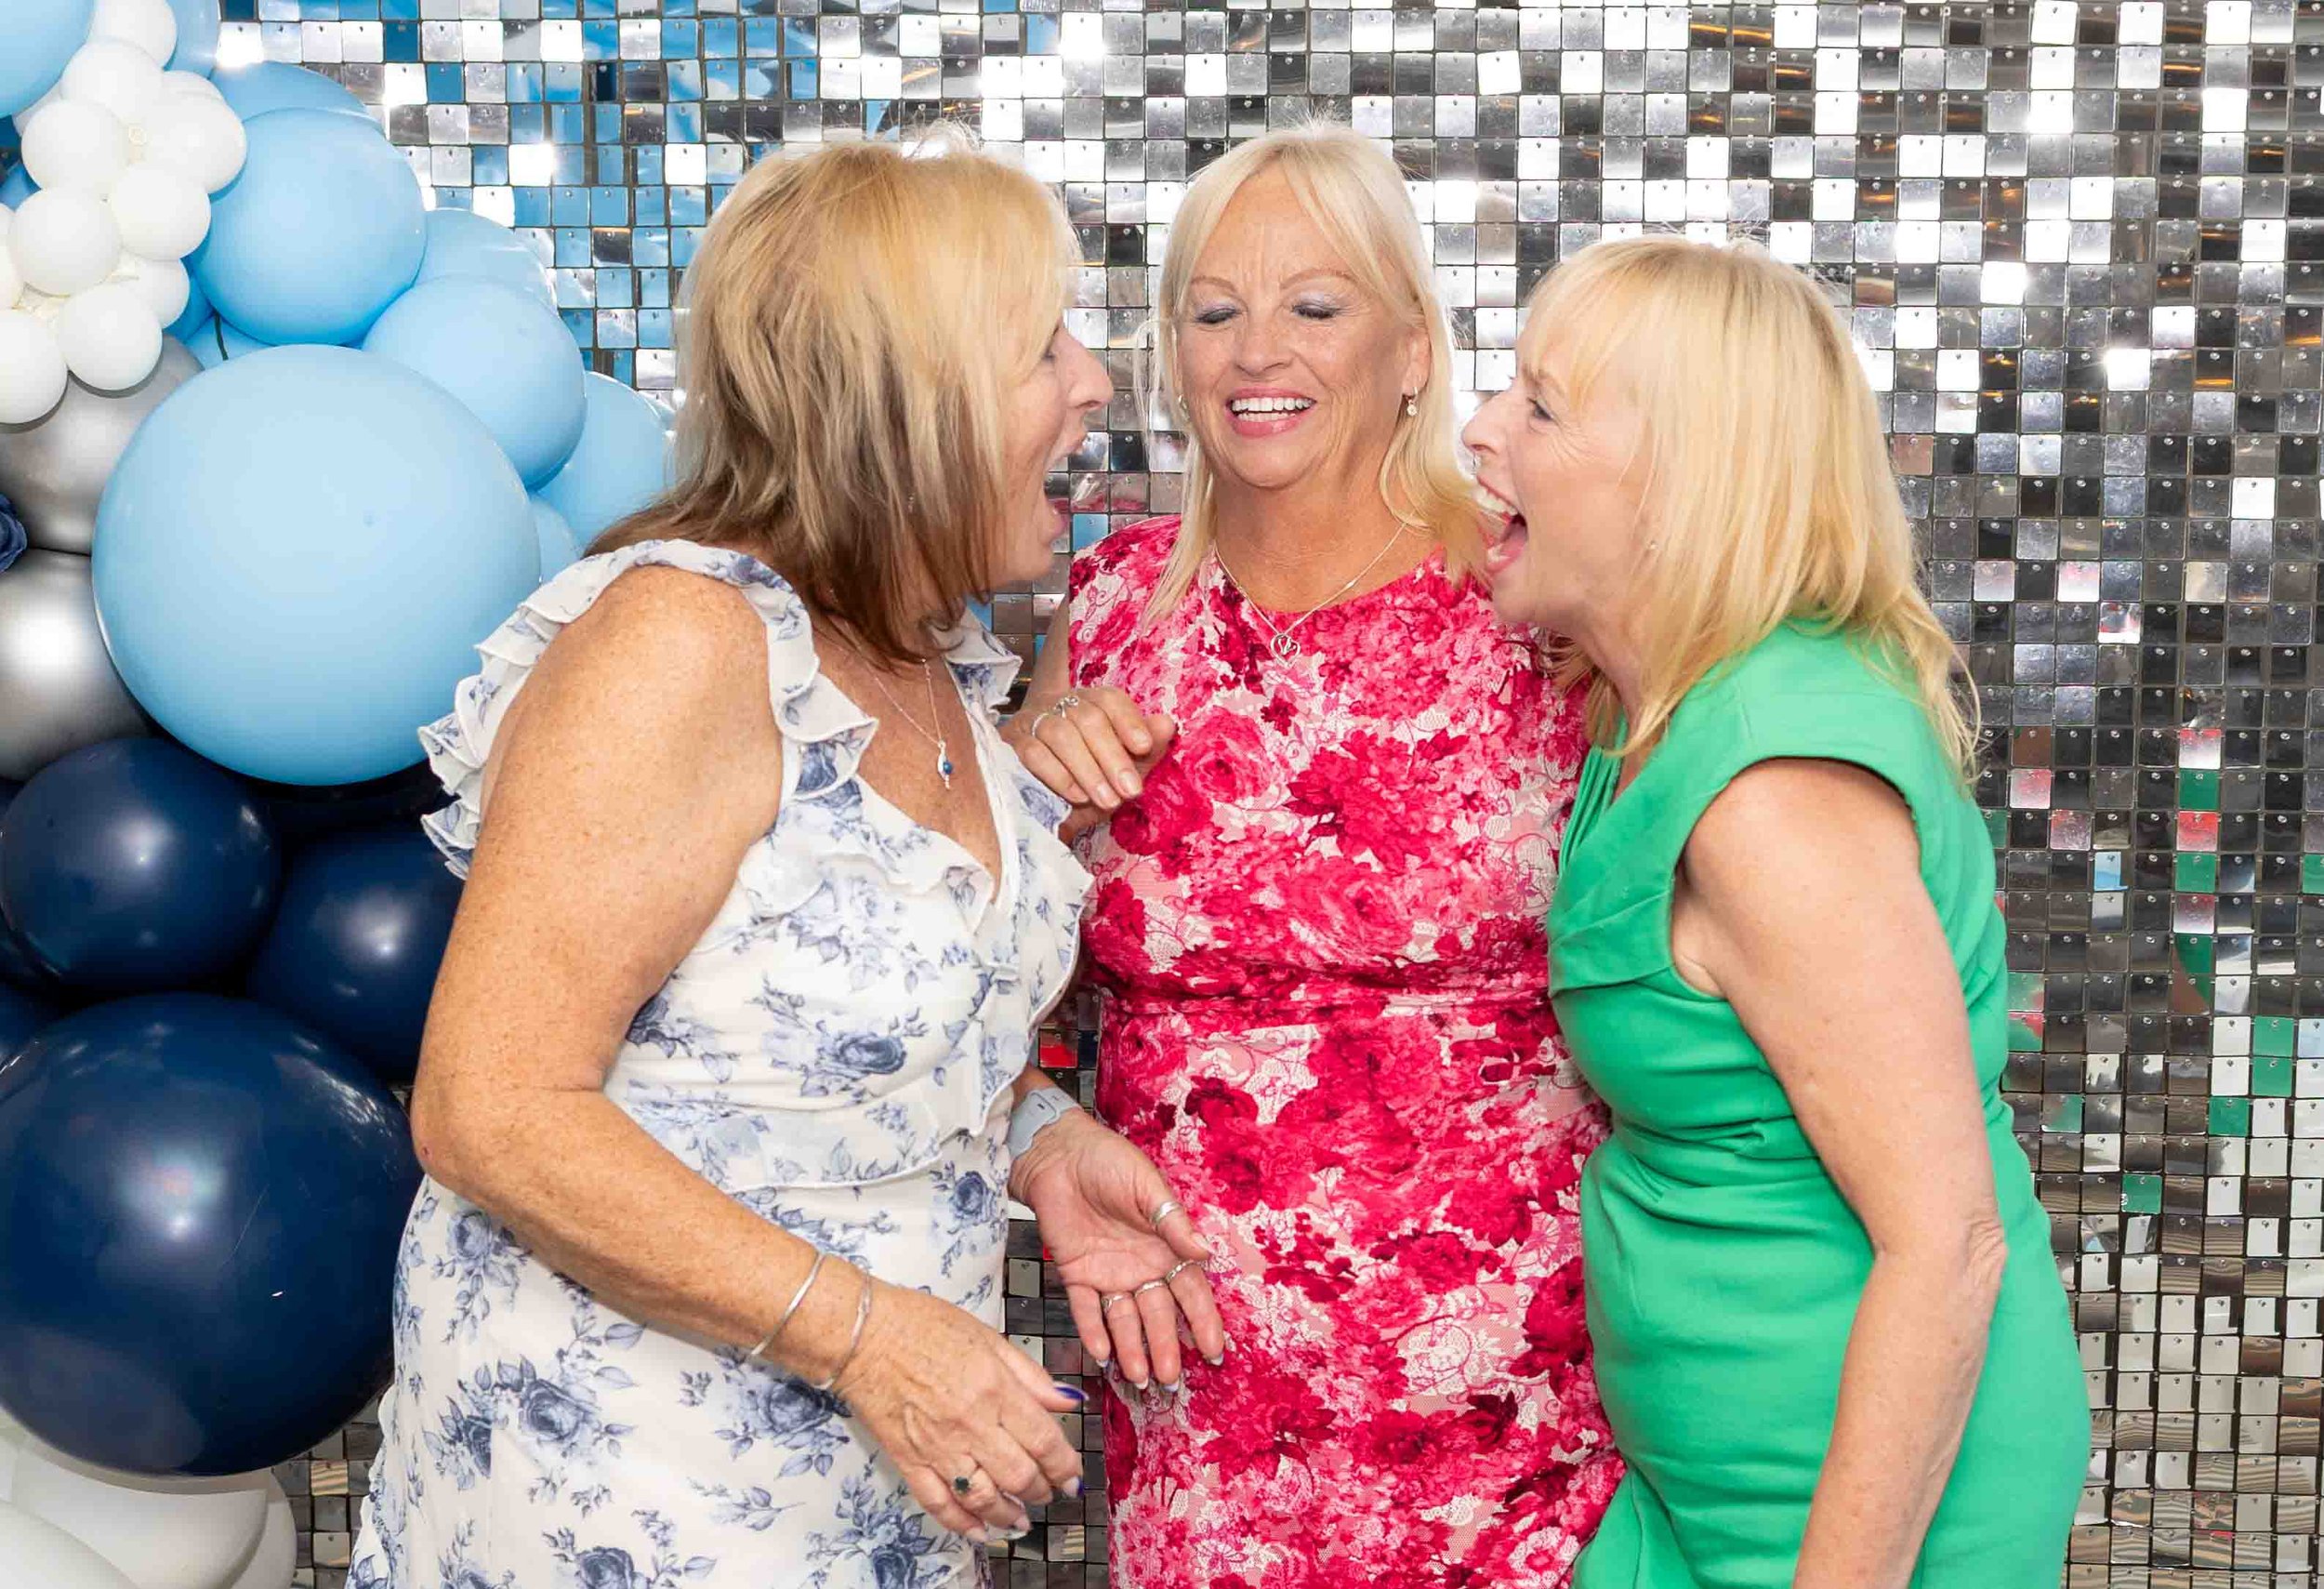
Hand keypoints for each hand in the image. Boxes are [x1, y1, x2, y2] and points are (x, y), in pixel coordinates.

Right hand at [834, 1277, 1085, 1539]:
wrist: (862, 1335)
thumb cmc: (923, 1325)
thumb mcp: (987, 1337)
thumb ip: (1030, 1375)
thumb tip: (1069, 1401)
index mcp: (994, 1388)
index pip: (1042, 1440)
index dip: (1064, 1465)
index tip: (1073, 1475)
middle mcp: (970, 1424)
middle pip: (1018, 1475)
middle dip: (1042, 1491)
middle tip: (1050, 1492)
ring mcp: (938, 1446)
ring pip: (983, 1497)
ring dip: (1009, 1514)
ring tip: (1022, 1518)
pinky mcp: (908, 1461)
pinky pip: (938, 1503)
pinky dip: (962, 1524)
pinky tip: (980, 1531)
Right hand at [1006, 685, 1175, 836]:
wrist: (1042, 811)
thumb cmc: (1087, 785)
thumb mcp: (1120, 772)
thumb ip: (1145, 750)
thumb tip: (1167, 724)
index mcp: (1089, 705)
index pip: (1109, 699)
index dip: (1128, 720)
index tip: (1144, 748)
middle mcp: (1059, 706)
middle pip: (1087, 717)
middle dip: (1113, 755)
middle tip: (1131, 790)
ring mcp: (1031, 721)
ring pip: (1061, 733)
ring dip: (1088, 769)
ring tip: (1107, 800)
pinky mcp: (1009, 744)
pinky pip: (1033, 753)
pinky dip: (1059, 775)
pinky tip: (1077, 796)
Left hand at [1011, 1108, 1225, 1391]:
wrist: (1058, 1153)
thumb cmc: (1110, 1162)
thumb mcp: (1147, 1187)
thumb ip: (1172, 1222)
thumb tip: (1204, 1252)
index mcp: (1166, 1246)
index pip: (1190, 1292)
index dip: (1203, 1321)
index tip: (1215, 1351)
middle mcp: (1140, 1267)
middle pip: (1158, 1315)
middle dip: (1166, 1347)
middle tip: (1172, 1380)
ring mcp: (1108, 1274)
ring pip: (1124, 1320)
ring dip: (1133, 1349)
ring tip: (1141, 1379)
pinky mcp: (1076, 1273)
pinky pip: (1086, 1309)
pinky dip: (1093, 1331)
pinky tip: (1102, 1355)